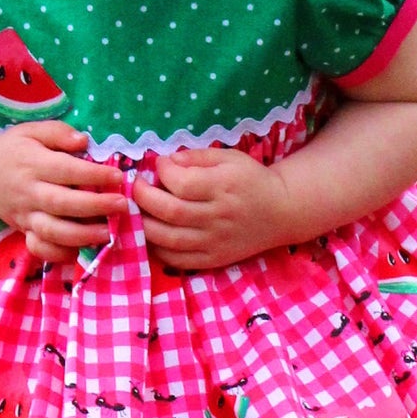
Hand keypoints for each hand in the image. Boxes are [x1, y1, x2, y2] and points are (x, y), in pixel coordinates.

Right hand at [0, 122, 127, 264]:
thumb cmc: (13, 150)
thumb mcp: (31, 131)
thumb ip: (57, 133)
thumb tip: (83, 141)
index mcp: (32, 164)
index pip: (65, 170)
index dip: (92, 175)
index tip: (117, 177)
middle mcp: (28, 192)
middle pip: (61, 204)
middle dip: (94, 207)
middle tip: (121, 205)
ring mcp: (25, 215)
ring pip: (52, 231)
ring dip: (81, 236)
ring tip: (108, 233)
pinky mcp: (23, 231)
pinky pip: (39, 248)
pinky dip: (59, 254)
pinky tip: (82, 250)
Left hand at [134, 147, 302, 270]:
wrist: (280, 212)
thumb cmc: (251, 180)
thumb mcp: (229, 158)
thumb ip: (196, 157)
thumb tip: (165, 162)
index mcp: (223, 187)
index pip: (181, 183)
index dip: (162, 171)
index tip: (159, 164)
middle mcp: (218, 217)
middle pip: (170, 211)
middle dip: (143, 197)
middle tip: (137, 186)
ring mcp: (214, 242)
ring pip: (167, 239)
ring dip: (143, 224)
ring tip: (139, 210)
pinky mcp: (213, 259)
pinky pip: (176, 260)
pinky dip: (157, 248)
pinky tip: (152, 233)